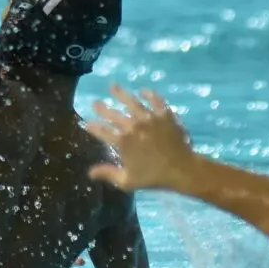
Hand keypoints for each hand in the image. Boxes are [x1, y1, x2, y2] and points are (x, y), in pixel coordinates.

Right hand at [85, 84, 201, 192]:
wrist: (182, 169)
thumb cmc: (154, 177)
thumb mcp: (128, 181)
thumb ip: (108, 174)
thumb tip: (90, 172)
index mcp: (122, 142)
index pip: (102, 131)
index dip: (92, 126)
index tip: (86, 122)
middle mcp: (133, 126)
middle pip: (113, 114)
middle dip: (102, 108)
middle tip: (95, 102)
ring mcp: (149, 118)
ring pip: (131, 102)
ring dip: (121, 94)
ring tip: (113, 86)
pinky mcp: (164, 114)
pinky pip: (155, 100)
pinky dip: (149, 94)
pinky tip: (143, 91)